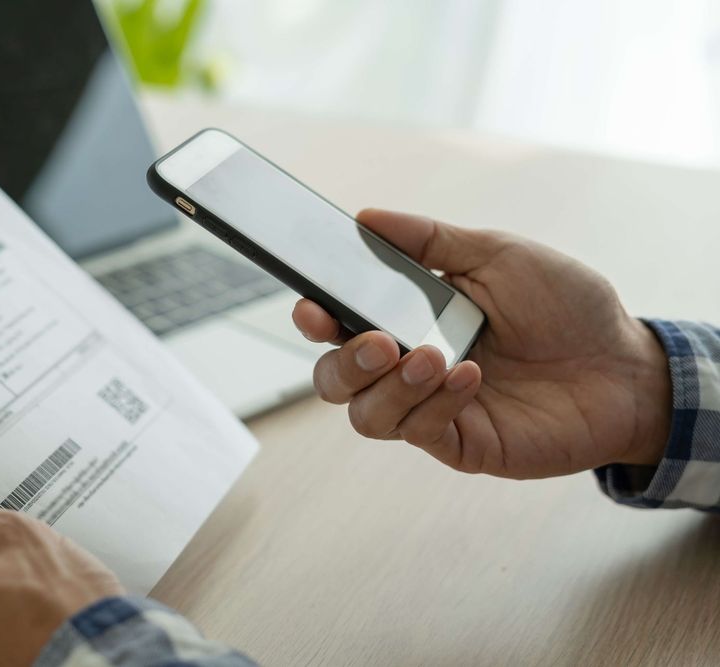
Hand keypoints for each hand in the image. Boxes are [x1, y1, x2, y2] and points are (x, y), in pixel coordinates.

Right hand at [293, 209, 671, 478]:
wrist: (624, 365)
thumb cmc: (565, 307)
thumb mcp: (497, 255)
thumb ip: (431, 239)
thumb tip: (366, 218)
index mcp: (408, 317)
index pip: (339, 323)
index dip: (315, 318)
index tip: (313, 305)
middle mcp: (408, 365)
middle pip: (334, 378)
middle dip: (341, 361)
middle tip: (374, 341)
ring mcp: (429, 408)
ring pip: (365, 415)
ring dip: (388, 386)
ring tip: (429, 357)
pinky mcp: (459, 442)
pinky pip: (418, 431)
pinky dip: (435, 401)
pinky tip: (468, 376)